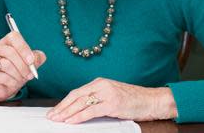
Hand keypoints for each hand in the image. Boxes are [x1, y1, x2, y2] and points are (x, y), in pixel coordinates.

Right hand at [0, 31, 45, 101]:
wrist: (3, 88)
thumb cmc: (15, 72)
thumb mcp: (28, 64)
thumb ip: (36, 58)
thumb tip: (40, 56)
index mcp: (6, 42)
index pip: (14, 37)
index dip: (24, 48)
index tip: (31, 60)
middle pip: (10, 52)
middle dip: (23, 66)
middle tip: (30, 75)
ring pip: (6, 65)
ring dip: (18, 75)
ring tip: (19, 79)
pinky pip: (2, 77)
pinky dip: (11, 82)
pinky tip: (12, 83)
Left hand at [46, 77, 177, 122]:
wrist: (152, 100)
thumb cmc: (133, 100)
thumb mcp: (112, 96)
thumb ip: (97, 100)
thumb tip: (80, 110)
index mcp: (99, 82)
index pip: (76, 92)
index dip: (64, 102)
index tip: (55, 110)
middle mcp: (101, 85)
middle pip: (75, 97)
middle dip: (62, 107)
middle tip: (52, 116)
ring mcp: (107, 94)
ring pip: (81, 103)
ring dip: (67, 112)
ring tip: (58, 119)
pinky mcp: (112, 103)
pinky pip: (91, 111)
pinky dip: (79, 116)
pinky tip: (71, 121)